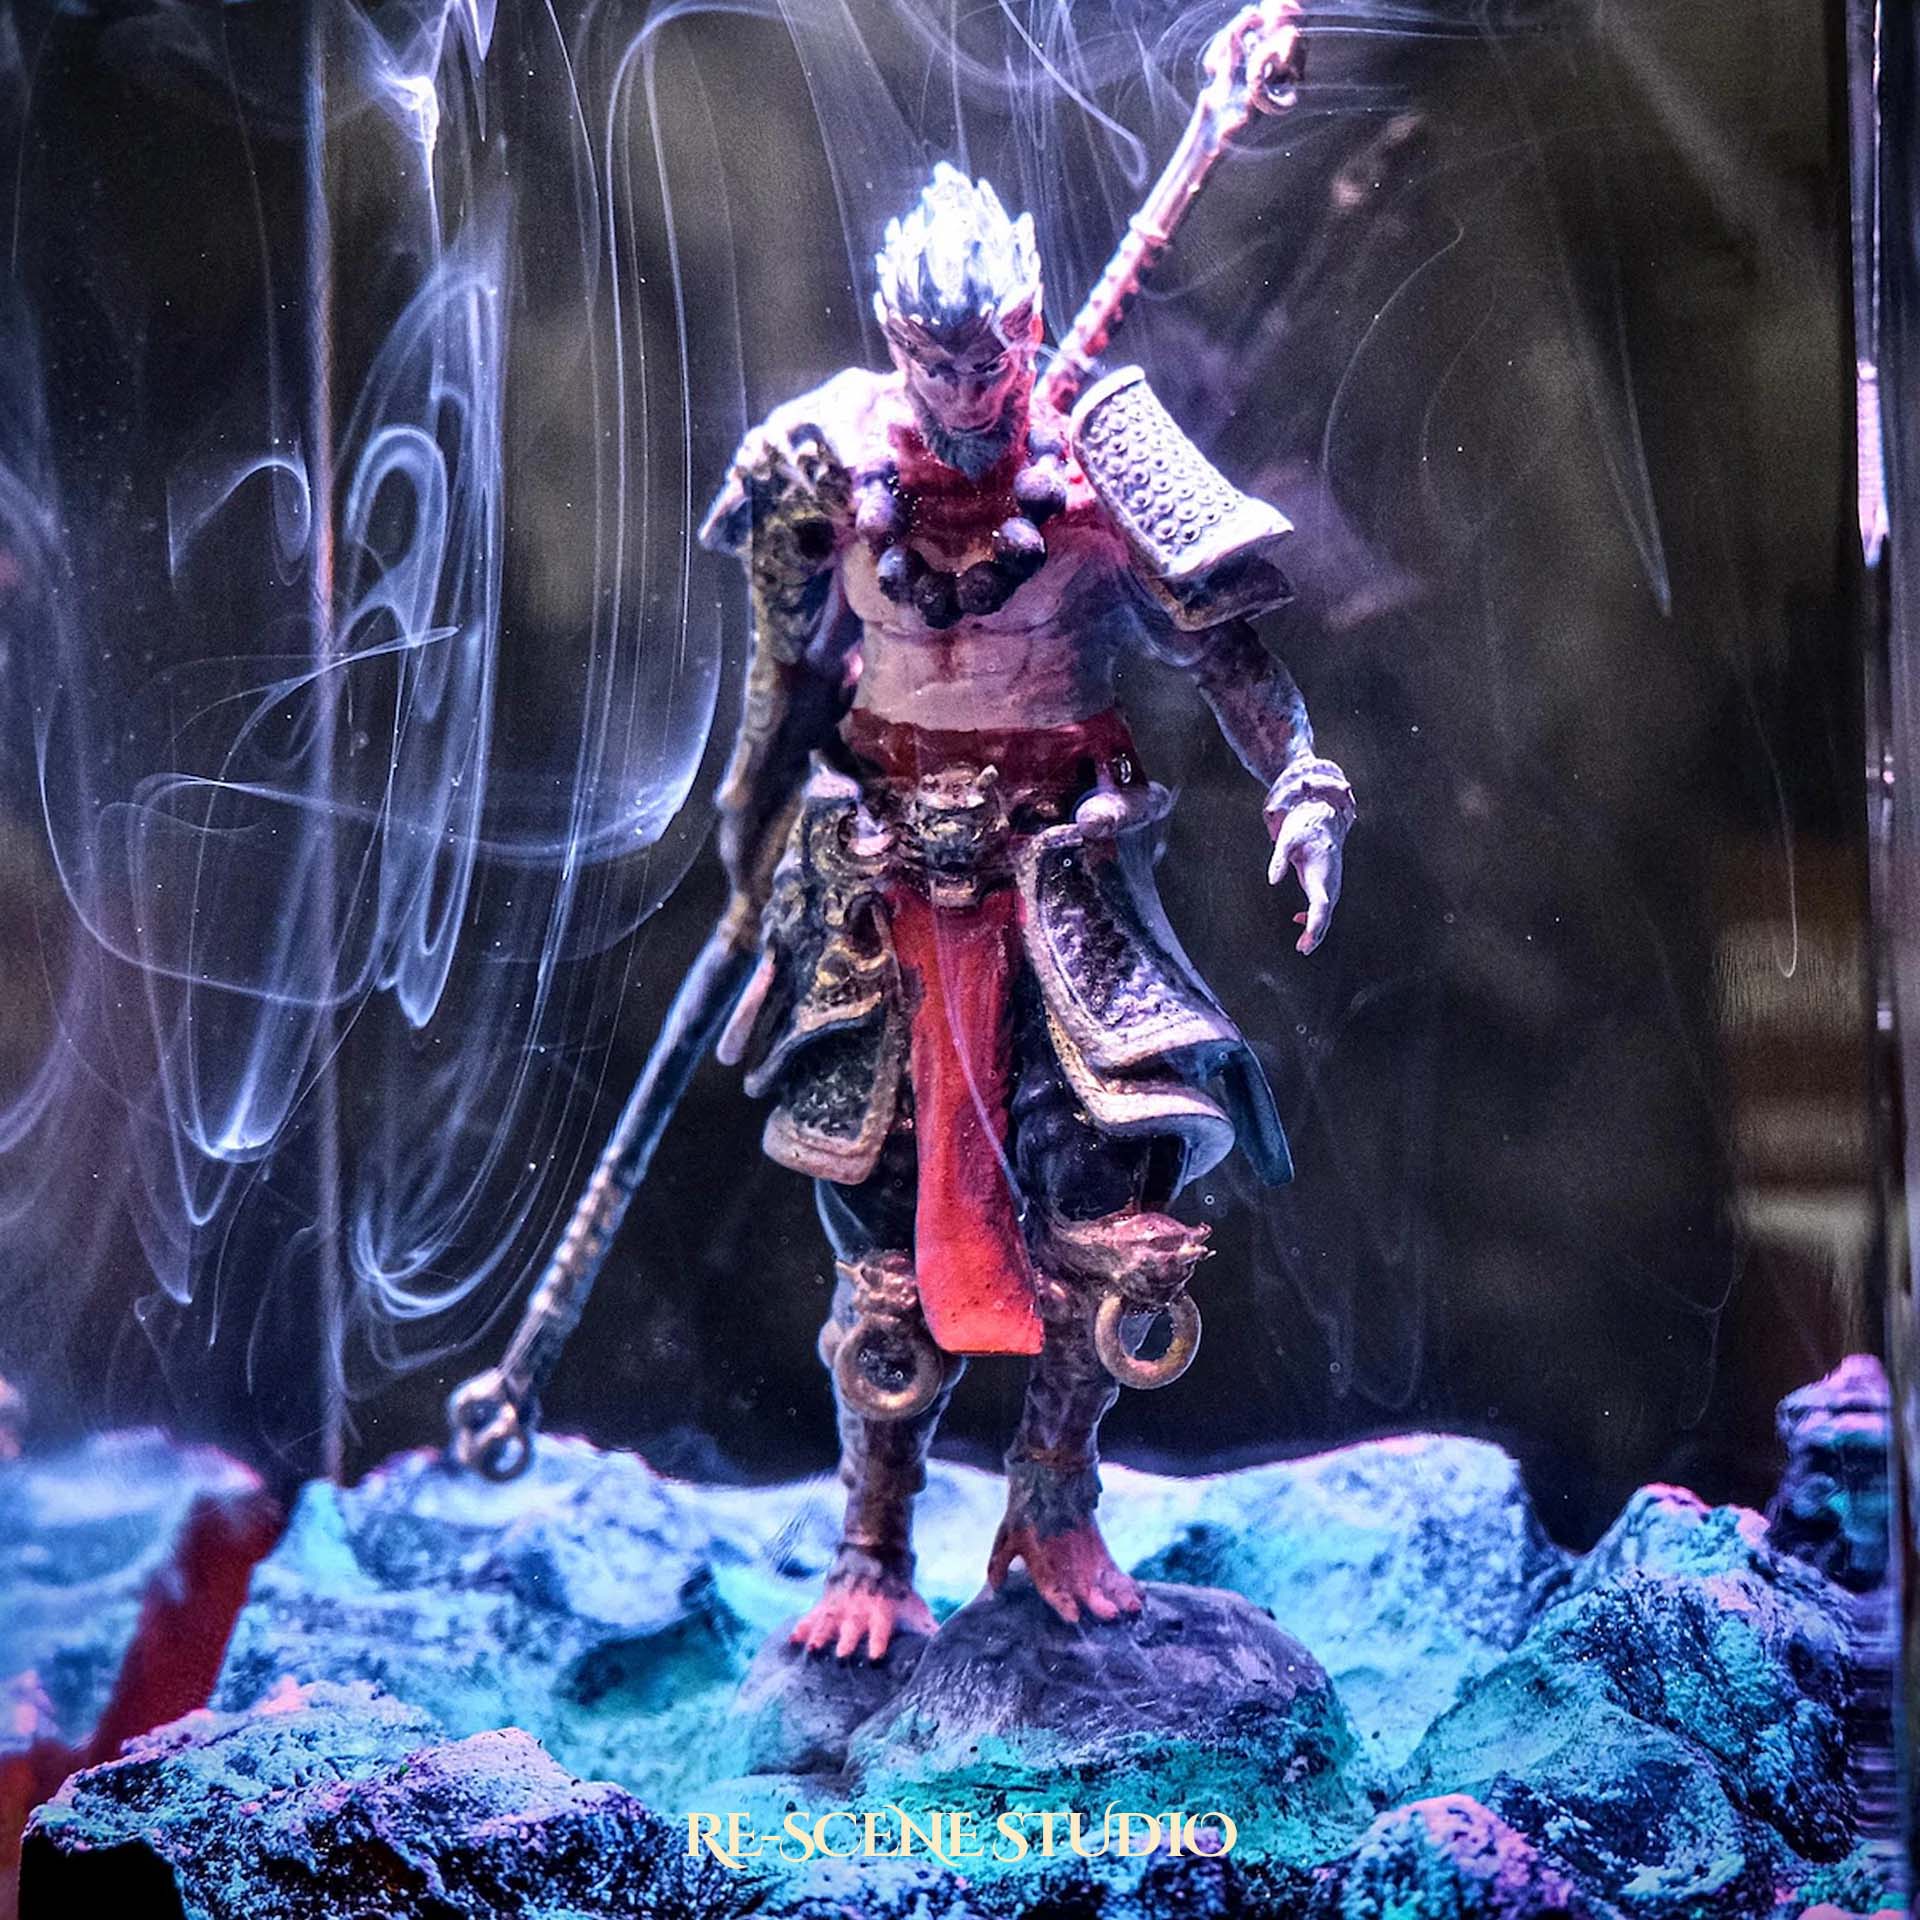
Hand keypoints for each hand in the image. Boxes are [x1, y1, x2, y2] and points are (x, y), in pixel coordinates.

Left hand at [1267, 799, 1342, 953]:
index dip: (1316, 922)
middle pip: (1326, 913)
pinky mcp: (1326, 884)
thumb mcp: (1288, 838)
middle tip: (1302, 949)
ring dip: (1315, 930)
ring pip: (1326, 913)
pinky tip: (1297, 920)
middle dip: (1316, 933)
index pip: (1322, 903)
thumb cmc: (1306, 827)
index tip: (1309, 936)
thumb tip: (1272, 880)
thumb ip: (1279, 858)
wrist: (1324, 818)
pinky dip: (1313, 918)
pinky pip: (1323, 906)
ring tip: (1302, 947)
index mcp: (1322, 872)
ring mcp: (1330, 884)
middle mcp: (1330, 881)